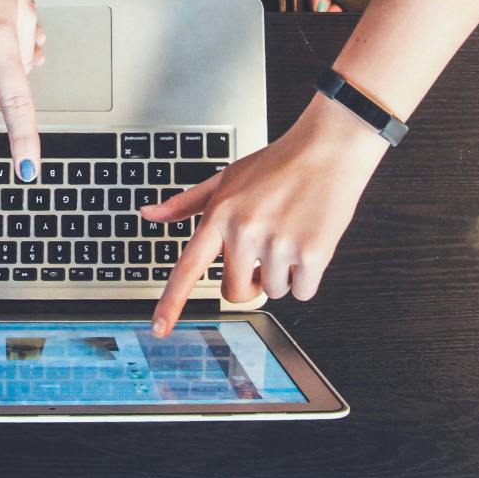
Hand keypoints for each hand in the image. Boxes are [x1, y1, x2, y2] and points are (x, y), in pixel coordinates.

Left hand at [139, 100, 388, 334]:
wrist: (329, 148)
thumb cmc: (279, 163)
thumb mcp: (226, 177)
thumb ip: (187, 203)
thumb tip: (149, 214)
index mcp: (220, 215)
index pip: (188, 268)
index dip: (171, 302)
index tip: (159, 329)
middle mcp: (245, 232)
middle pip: (235, 292)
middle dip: (250, 283)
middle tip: (264, 256)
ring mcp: (279, 244)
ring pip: (273, 291)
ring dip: (283, 274)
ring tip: (291, 235)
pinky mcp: (312, 254)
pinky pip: (302, 292)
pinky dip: (308, 277)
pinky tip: (310, 242)